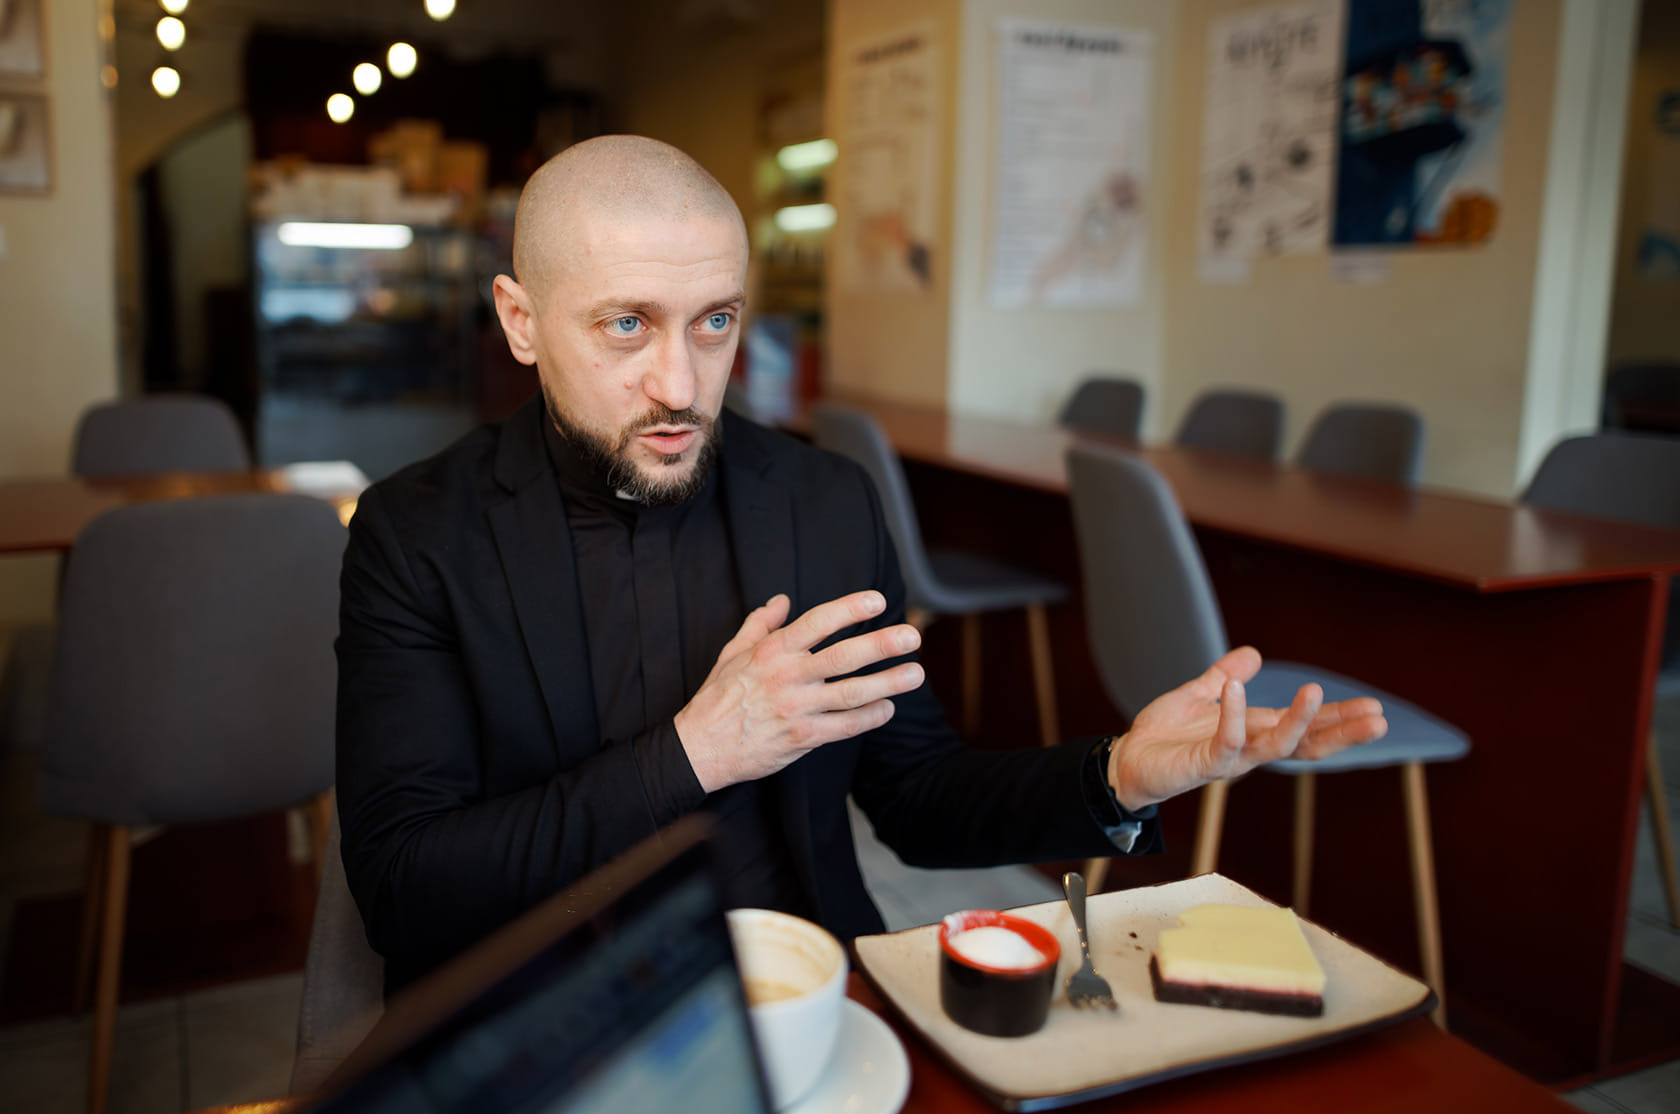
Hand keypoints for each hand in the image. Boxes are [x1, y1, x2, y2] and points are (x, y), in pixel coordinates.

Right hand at [674, 591, 924, 792]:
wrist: (700, 748)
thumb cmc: (717, 697)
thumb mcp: (732, 653)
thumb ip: (760, 624)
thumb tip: (781, 600)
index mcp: (772, 651)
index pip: (818, 622)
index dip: (849, 609)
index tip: (877, 601)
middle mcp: (787, 677)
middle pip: (843, 657)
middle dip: (881, 645)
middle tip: (911, 636)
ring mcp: (796, 709)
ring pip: (851, 693)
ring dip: (887, 683)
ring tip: (915, 674)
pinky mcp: (802, 738)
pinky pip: (844, 727)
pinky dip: (869, 718)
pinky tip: (887, 708)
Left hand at [1107, 646, 1388, 811]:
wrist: (1126, 760)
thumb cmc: (1165, 735)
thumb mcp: (1200, 696)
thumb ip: (1225, 676)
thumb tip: (1254, 652)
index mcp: (1253, 731)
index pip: (1305, 729)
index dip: (1338, 719)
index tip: (1374, 709)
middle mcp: (1248, 749)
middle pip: (1305, 745)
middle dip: (1340, 732)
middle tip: (1378, 719)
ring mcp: (1228, 759)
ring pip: (1274, 747)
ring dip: (1297, 721)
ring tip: (1316, 692)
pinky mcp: (1203, 764)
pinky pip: (1225, 741)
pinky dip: (1233, 715)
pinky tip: (1239, 688)